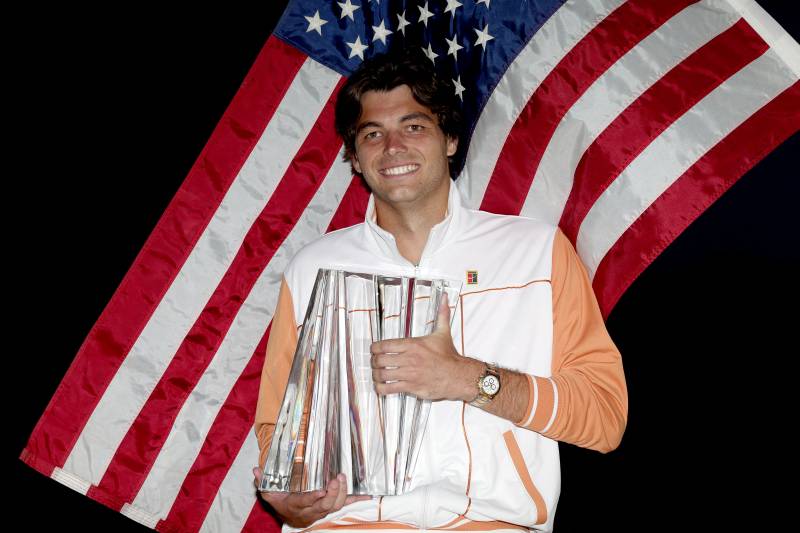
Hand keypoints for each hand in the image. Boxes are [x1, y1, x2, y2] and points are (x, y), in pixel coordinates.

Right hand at [253, 468, 370, 527]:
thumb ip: (262, 482)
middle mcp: (310, 511)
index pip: (304, 502)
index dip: (313, 498)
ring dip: (341, 493)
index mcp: (295, 506)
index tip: (320, 491)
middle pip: (324, 506)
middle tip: (336, 478)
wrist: (290, 518)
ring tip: (342, 477)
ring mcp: (321, 511)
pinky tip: (368, 496)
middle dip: (332, 493)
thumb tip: (256, 469)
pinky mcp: (330, 508)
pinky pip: (344, 505)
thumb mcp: (268, 493)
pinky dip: (356, 500)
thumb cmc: (280, 502)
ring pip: (334, 506)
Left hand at [370, 294, 481, 400]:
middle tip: (374, 362)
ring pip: (382, 375)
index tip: (374, 350)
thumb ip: (441, 314)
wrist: (457, 375)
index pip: (384, 345)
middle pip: (380, 360)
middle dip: (374, 362)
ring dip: (376, 375)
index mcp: (413, 345)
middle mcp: (409, 359)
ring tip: (377, 374)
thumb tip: (444, 298)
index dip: (374, 348)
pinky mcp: (411, 387)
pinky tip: (381, 387)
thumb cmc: (449, 356)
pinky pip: (389, 389)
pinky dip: (381, 388)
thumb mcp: (443, 333)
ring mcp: (409, 374)